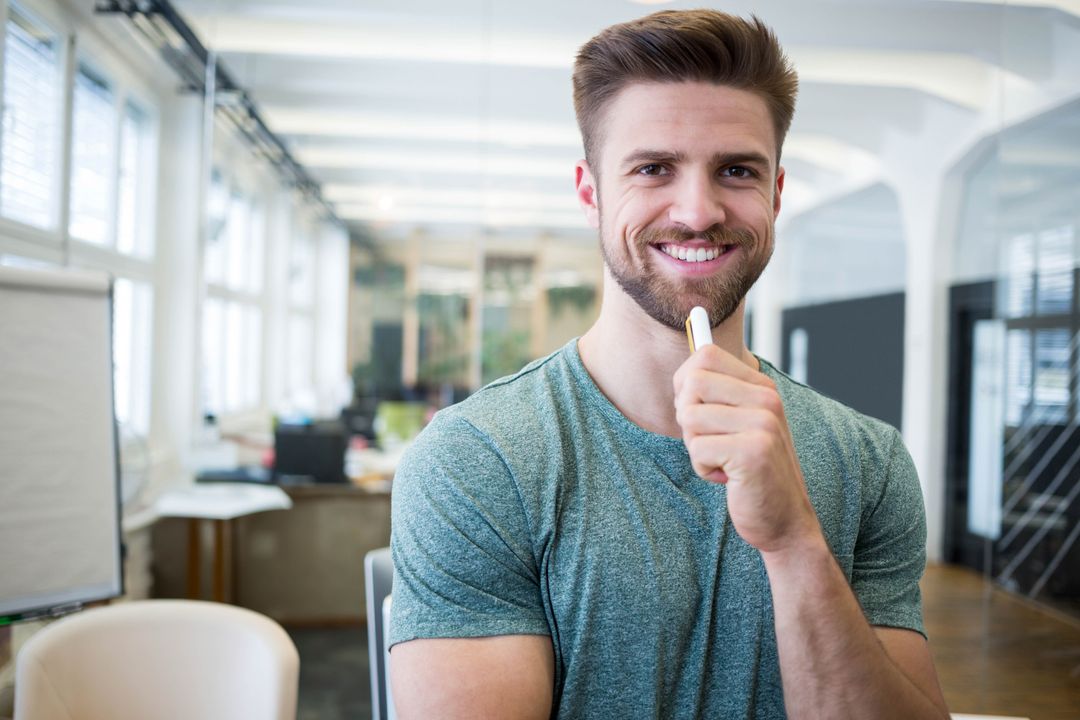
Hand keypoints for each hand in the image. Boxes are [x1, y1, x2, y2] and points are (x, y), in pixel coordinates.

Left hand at [673, 345, 820, 553]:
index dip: (686, 383)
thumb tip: (683, 373)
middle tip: (710, 441)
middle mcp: (766, 399)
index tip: (699, 411)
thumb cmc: (752, 471)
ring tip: (722, 460)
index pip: (705, 355)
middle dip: (687, 417)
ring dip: (695, 446)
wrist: (784, 519)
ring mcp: (763, 424)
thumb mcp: (737, 424)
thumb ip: (715, 395)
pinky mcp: (753, 451)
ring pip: (689, 417)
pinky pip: (696, 448)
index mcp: (762, 387)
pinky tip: (727, 477)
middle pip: (692, 382)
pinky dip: (702, 468)